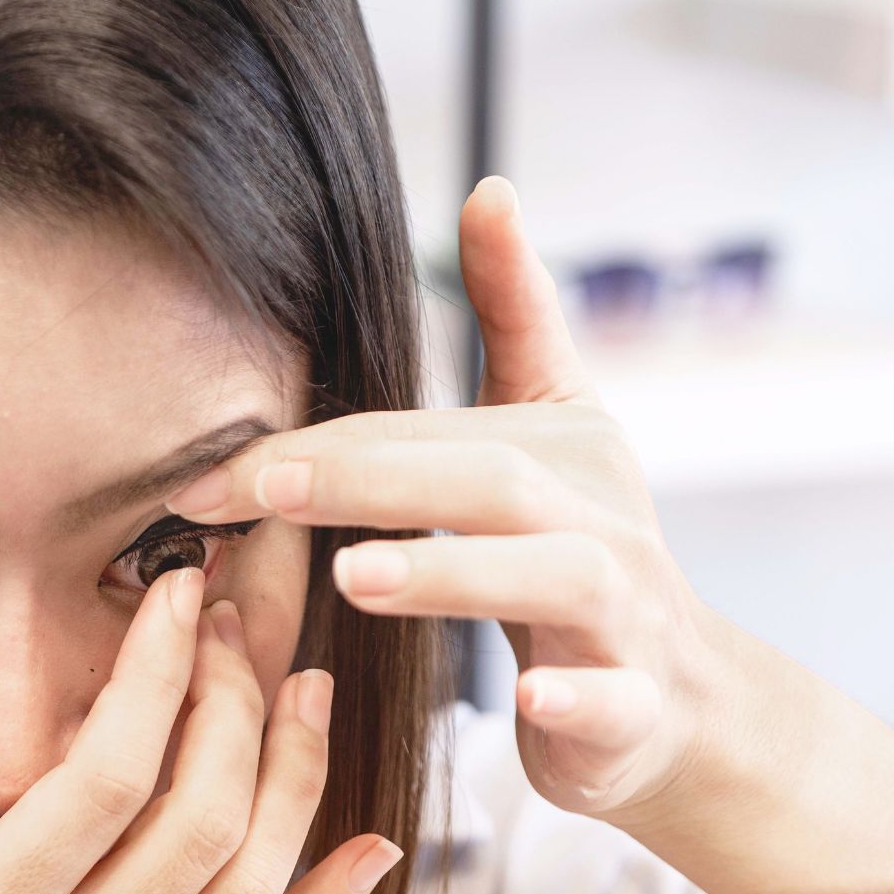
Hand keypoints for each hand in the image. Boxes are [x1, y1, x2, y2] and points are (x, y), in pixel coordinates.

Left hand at [164, 176, 722, 823]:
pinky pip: (615, 699)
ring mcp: (624, 614)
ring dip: (453, 574)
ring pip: (554, 579)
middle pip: (487, 480)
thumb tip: (488, 188)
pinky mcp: (639, 705)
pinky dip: (579, 698)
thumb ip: (515, 316)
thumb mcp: (557, 425)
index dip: (319, 445)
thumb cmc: (582, 553)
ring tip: (352, 576)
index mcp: (561, 449)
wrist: (679, 698)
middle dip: (369, 480)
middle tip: (259, 489)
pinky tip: (527, 703)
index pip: (421, 436)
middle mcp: (596, 519)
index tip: (214, 465)